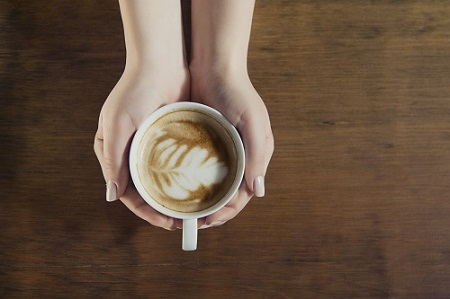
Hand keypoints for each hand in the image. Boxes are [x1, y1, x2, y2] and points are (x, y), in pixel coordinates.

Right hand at [94, 67, 189, 229]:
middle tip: (184, 221)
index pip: (128, 192)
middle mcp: (132, 153)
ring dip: (175, 196)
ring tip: (194, 210)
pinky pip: (177, 165)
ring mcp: (152, 147)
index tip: (167, 222)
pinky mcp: (170, 139)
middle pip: (147, 191)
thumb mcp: (118, 124)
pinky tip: (199, 188)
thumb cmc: (135, 90)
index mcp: (114, 153)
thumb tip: (112, 196)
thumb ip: (113, 160)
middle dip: (163, 208)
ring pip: (163, 181)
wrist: (161, 61)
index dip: (146, 211)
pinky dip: (184, 178)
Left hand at [190, 67, 273, 228]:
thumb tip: (256, 191)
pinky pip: (197, 169)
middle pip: (225, 194)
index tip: (208, 221)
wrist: (214, 65)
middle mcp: (238, 158)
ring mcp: (220, 151)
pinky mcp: (202, 143)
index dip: (227, 211)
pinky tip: (175, 188)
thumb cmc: (237, 93)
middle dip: (211, 211)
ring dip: (199, 200)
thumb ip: (257, 156)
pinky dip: (189, 182)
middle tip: (191, 222)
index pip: (242, 194)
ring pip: (210, 185)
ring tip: (181, 211)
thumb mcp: (254, 122)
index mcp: (253, 156)